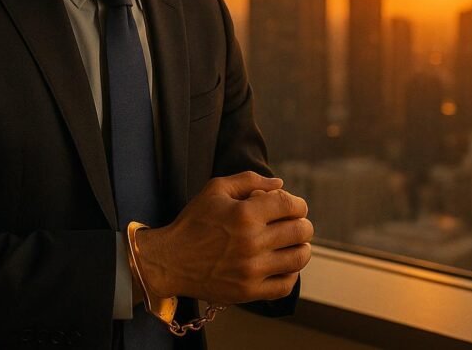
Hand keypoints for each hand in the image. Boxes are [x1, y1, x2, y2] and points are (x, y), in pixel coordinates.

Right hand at [134, 171, 313, 304]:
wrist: (170, 261)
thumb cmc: (193, 222)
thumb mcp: (215, 190)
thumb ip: (249, 180)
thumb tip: (279, 183)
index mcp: (245, 214)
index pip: (291, 205)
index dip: (297, 203)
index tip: (292, 207)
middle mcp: (252, 242)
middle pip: (300, 231)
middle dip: (302, 223)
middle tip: (294, 224)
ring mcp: (252, 270)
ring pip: (299, 258)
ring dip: (301, 247)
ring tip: (292, 244)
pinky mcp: (249, 291)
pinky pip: (286, 285)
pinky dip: (291, 274)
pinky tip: (283, 265)